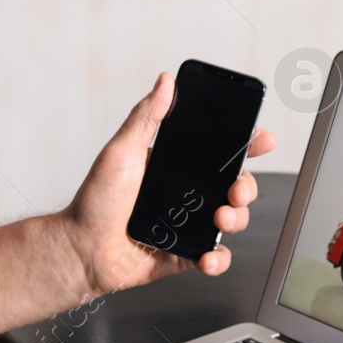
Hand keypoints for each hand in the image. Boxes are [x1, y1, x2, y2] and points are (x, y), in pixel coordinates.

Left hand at [58, 71, 275, 296]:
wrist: (81, 250)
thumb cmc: (95, 201)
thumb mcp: (120, 152)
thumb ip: (146, 117)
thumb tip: (165, 82)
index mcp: (176, 167)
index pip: (220, 152)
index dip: (247, 144)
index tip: (262, 139)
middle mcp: (187, 195)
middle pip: (235, 186)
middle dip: (247, 187)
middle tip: (235, 189)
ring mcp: (189, 225)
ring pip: (232, 220)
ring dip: (236, 220)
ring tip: (220, 220)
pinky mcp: (185, 254)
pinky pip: (215, 258)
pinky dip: (219, 260)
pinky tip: (207, 257)